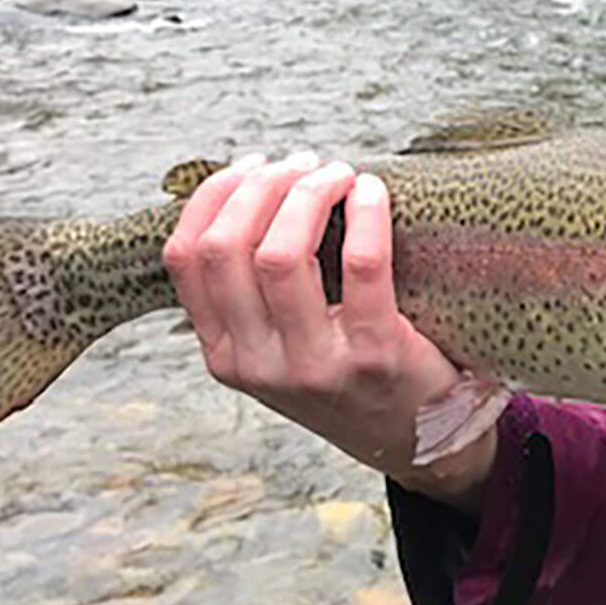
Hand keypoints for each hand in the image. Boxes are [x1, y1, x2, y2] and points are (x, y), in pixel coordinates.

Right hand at [162, 152, 499, 510]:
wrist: (420, 441)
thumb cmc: (352, 375)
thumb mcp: (282, 349)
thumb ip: (257, 295)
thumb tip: (255, 187)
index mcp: (225, 355)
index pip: (186, 258)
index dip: (214, 196)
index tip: (251, 165)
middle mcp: (257, 364)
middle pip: (227, 248)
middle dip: (262, 186)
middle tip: (302, 164)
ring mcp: (312, 365)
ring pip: (281, 254)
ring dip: (308, 193)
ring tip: (337, 173)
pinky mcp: (374, 356)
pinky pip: (360, 264)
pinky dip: (365, 214)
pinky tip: (373, 192)